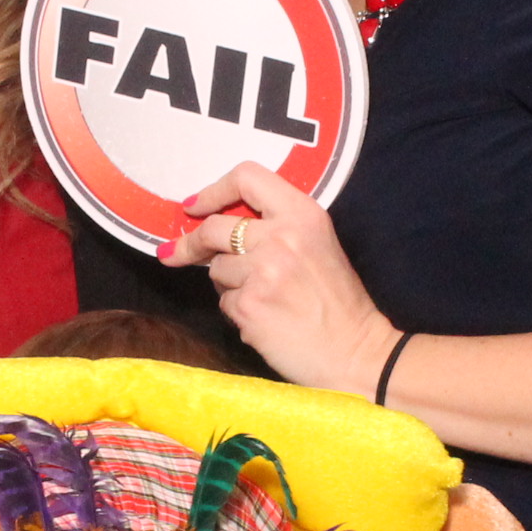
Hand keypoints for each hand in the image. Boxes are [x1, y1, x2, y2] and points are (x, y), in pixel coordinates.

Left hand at [161, 162, 398, 393]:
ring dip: (228, 284)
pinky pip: (224, 302)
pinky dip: (237, 311)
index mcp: (303, 214)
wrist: (356, 352)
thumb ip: (277, 226)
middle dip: (190, 243)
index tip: (193, 206)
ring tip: (264, 298)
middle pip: (213, 228)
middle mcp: (282, 236)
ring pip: (216, 269)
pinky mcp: (249, 305)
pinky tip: (265, 319)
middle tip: (175, 253)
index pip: (246, 178)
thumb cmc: (337, 302)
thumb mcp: (318, 243)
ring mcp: (263, 271)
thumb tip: (218, 223)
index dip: (213, 191)